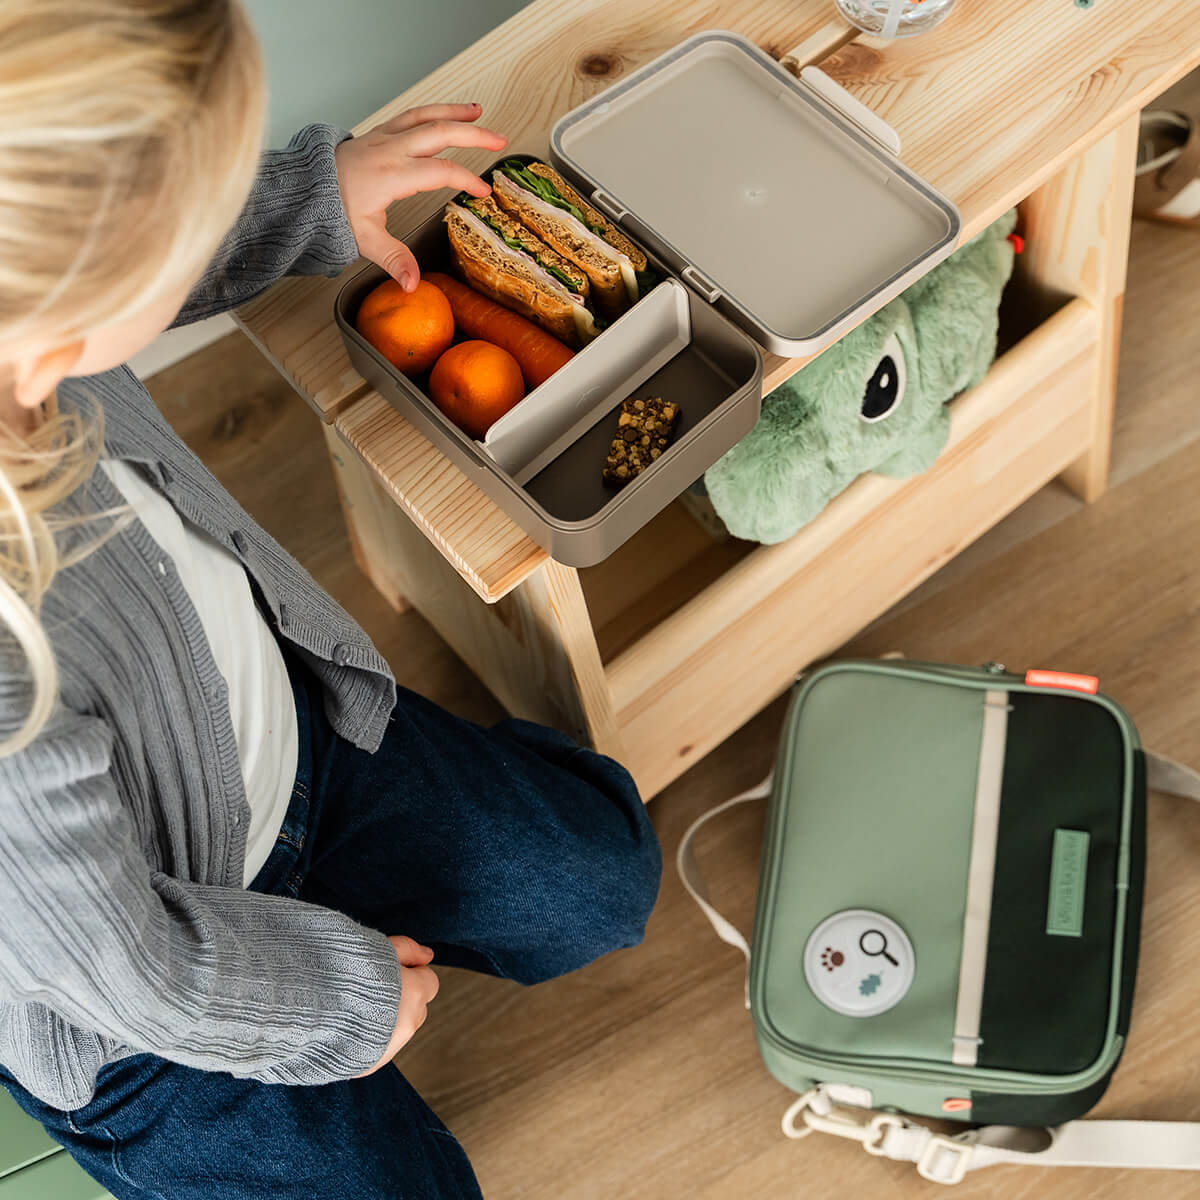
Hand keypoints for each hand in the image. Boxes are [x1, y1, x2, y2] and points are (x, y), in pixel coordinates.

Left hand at [335, 103, 506, 290]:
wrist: (305, 188)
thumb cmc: (333, 211)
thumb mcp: (364, 239)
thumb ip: (393, 260)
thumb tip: (413, 285)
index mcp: (392, 175)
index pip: (440, 171)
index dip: (466, 179)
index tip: (483, 192)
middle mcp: (391, 150)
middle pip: (440, 133)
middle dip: (473, 134)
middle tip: (500, 139)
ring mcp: (384, 137)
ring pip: (425, 116)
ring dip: (454, 112)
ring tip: (478, 111)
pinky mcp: (379, 134)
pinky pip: (411, 116)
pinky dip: (433, 111)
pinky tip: (446, 113)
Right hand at [356, 935, 439, 1075]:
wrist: (308, 1012)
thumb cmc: (344, 974)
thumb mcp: (379, 948)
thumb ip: (408, 950)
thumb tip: (428, 955)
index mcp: (414, 994)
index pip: (429, 982)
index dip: (411, 972)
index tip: (391, 968)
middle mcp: (407, 1025)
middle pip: (417, 1008)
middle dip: (403, 998)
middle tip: (372, 986)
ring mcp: (389, 1049)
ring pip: (399, 1031)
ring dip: (386, 1020)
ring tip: (356, 1006)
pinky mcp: (368, 1066)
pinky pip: (378, 1050)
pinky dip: (369, 1040)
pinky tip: (349, 1026)